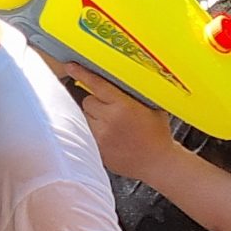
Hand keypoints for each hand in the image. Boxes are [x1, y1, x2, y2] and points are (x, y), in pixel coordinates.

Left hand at [43, 59, 180, 178]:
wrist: (159, 163)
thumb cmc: (157, 133)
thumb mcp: (151, 105)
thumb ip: (133, 92)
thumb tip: (117, 76)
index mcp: (123, 106)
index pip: (97, 85)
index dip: (82, 74)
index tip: (71, 66)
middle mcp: (109, 121)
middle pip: (88, 101)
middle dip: (97, 102)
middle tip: (111, 108)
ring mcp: (101, 138)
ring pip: (86, 117)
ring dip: (94, 117)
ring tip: (111, 124)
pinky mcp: (98, 151)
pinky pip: (88, 134)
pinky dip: (96, 132)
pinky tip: (111, 137)